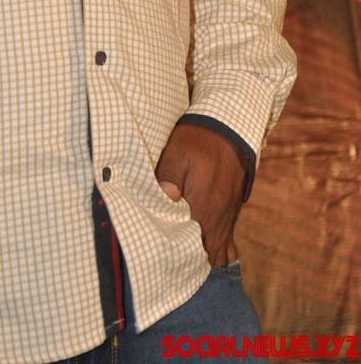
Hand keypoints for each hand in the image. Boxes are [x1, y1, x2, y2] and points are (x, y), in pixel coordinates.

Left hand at [155, 122, 246, 265]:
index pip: (190, 248)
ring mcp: (227, 219)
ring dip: (204, 258)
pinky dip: (218, 251)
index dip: (176, 256)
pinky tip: (203, 248)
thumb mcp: (177, 152)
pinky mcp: (231, 214)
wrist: (227, 130)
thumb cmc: (197, 141)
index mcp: (202, 208)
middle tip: (169, 259)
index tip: (160, 256)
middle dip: (189, 263)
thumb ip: (169, 177)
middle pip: (206, 259)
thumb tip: (167, 198)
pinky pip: (229, 245)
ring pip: (219, 255)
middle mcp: (217, 219)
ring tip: (184, 257)